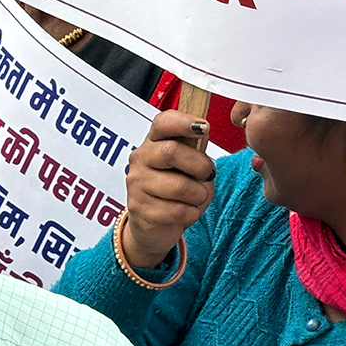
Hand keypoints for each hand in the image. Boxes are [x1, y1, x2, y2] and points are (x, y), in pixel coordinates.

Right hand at [123, 109, 216, 267]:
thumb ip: (194, 147)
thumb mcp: (188, 163)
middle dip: (200, 165)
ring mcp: (137, 185)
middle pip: (171, 151)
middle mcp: (140, 160)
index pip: (163, 122)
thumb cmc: (177, 190)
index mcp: (153, 142)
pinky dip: (192, 213)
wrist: (155, 224)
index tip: (204, 128)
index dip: (184, 121)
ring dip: (199, 194)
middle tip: (208, 175)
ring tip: (197, 197)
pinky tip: (186, 212)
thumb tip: (202, 130)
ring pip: (179, 186)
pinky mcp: (141, 210)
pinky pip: (178, 211)